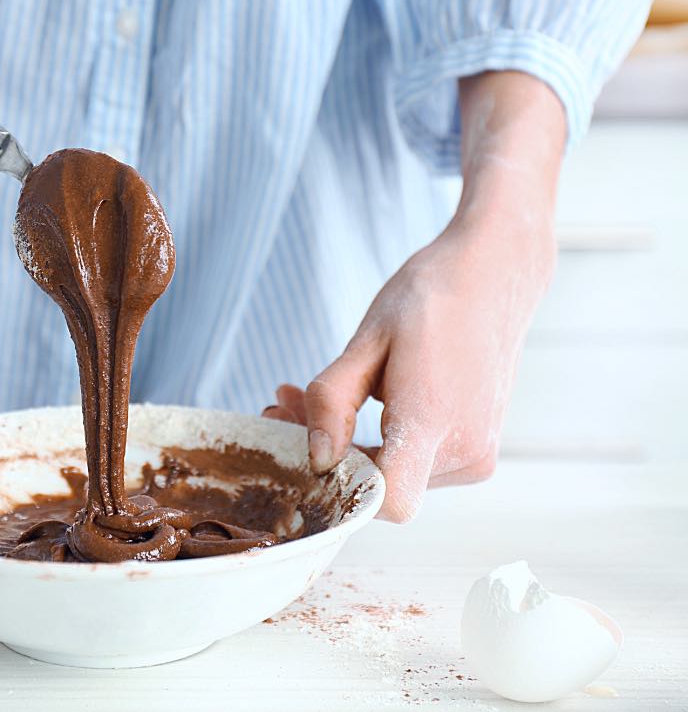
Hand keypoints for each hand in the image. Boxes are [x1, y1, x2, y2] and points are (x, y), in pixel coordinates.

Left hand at [265, 217, 554, 520]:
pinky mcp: (476, 453)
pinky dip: (376, 441)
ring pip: (392, 477)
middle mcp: (464, 451)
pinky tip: (351, 404)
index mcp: (433, 419)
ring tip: (303, 397)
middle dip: (325, 454)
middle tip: (282, 406)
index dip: (339, 486)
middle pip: (378, 486)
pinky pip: (413, 463)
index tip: (307, 444)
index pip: (387, 500)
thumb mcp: (366, 340)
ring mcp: (476, 457)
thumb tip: (316, 459)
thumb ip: (332, 402)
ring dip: (345, 444)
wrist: (494, 277)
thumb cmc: (429, 300)